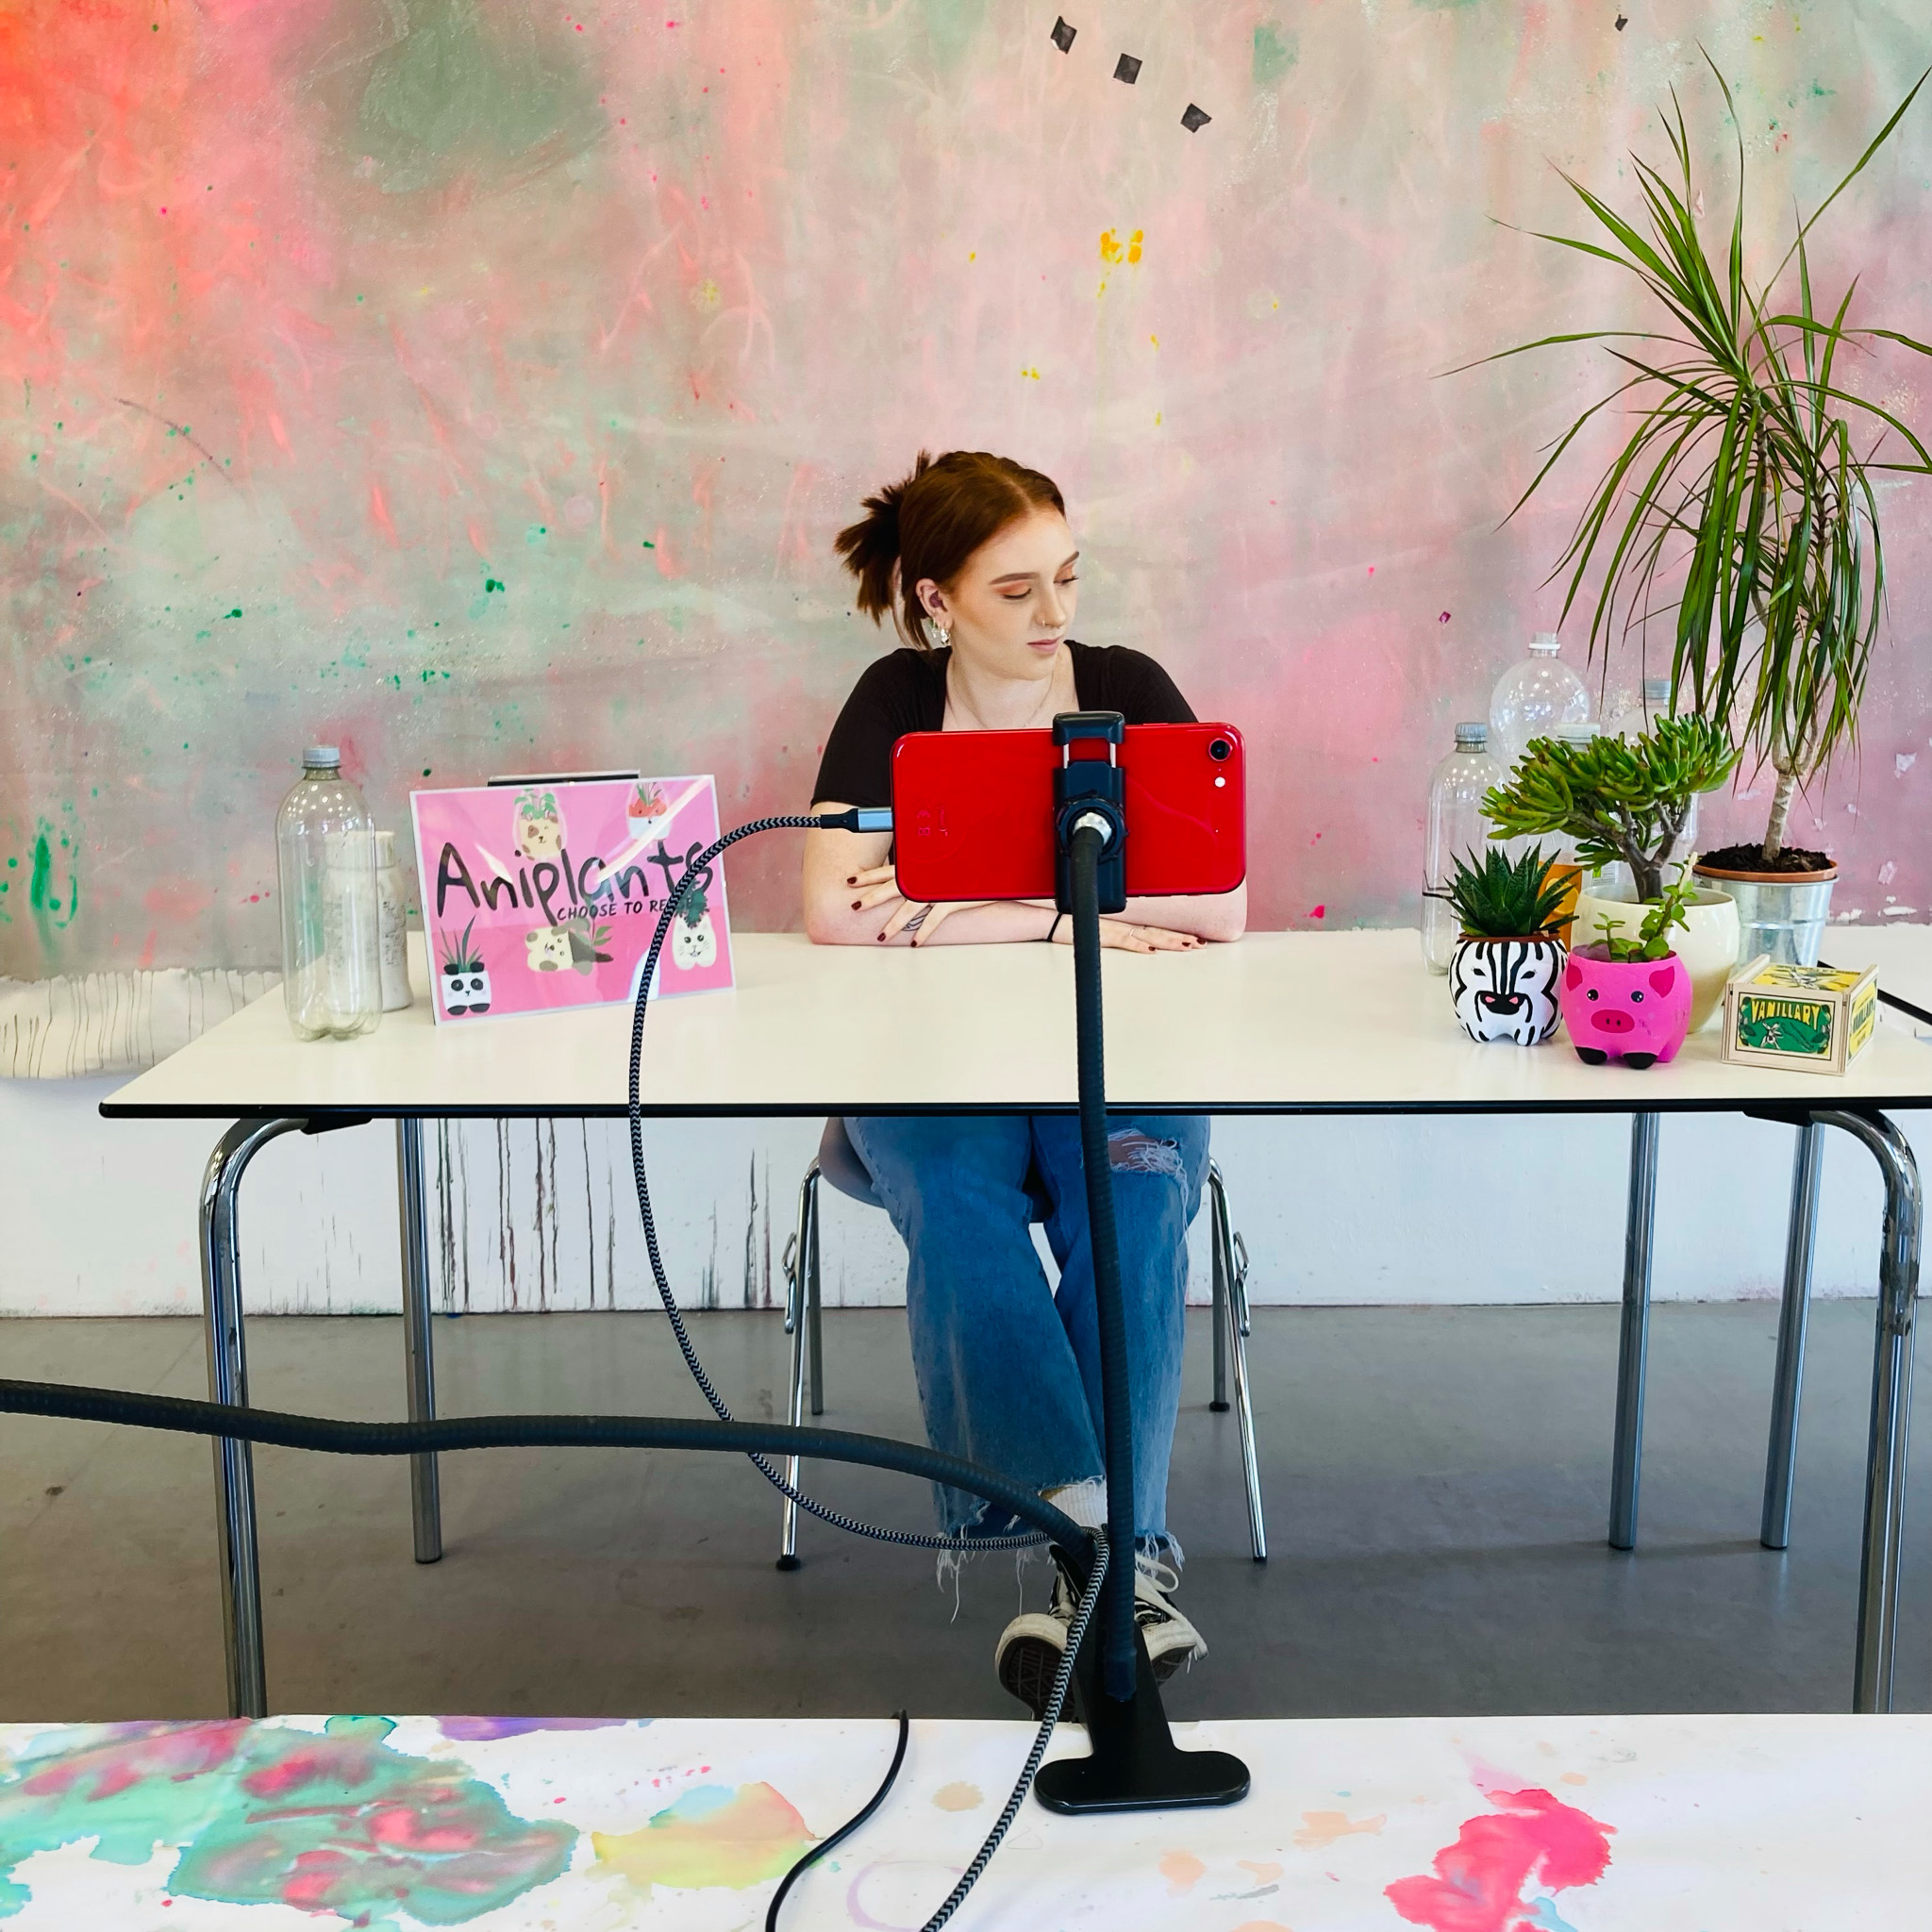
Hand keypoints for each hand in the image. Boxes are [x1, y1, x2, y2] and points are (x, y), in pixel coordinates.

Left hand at [844, 864, 991, 944]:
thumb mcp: (944, 863)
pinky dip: (923, 932)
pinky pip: (933, 919)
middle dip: (871, 898)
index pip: (888, 869)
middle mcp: (925, 876)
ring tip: (881, 937)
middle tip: (855, 907)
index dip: (868, 876)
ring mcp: (937, 888)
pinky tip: (914, 943)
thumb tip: (911, 878)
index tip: (851, 881)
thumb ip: (925, 870)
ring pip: (909, 908)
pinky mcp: (952, 900)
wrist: (995, 866)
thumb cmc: (969, 863)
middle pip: (892, 887)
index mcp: (921, 864)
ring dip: (893, 925)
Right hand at [1058, 917, 1201, 953]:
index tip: (1191, 938)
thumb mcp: (1100, 933)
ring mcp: (1114, 931)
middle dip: (1180, 938)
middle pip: (1157, 933)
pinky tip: (1151, 950)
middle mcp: (1123, 926)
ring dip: (1168, 942)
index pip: (1154, 931)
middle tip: (1199, 943)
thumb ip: (1116, 937)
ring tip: (1187, 946)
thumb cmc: (1073, 926)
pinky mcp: (1102, 936)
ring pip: (1148, 937)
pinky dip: (1138, 946)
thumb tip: (1136, 946)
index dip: (1174, 935)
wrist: (1053, 919)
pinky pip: (1124, 941)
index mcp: (1123, 925)